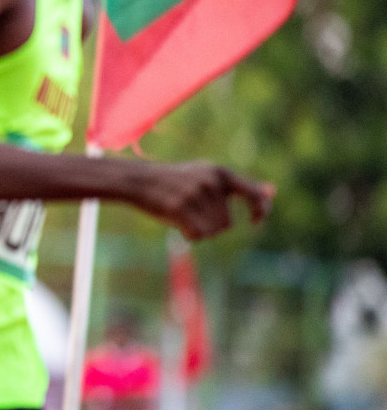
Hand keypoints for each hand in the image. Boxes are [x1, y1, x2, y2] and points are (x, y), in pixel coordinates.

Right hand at [132, 161, 273, 240]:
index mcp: (221, 173)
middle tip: (193, 214)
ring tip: (184, 217)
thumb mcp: (208, 176)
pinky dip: (189, 235)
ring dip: (201, 231)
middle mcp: (211, 182)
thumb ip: (239, 186)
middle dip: (212, 225)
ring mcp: (194, 194)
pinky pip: (197, 235)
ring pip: (213, 231)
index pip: (253, 195)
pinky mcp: (179, 208)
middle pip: (227, 223)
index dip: (260, 211)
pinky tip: (178, 225)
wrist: (138, 179)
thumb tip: (271, 192)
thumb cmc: (176, 181)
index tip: (256, 221)